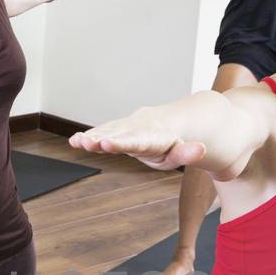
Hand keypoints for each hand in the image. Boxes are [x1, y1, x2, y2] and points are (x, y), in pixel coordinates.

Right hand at [69, 115, 204, 170]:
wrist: (171, 121)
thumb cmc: (174, 142)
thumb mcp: (182, 151)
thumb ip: (187, 153)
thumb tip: (201, 150)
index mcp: (154, 136)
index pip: (136, 141)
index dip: (121, 142)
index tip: (107, 144)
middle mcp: (139, 127)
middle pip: (118, 134)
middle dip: (101, 139)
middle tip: (85, 144)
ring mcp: (127, 125)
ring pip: (109, 130)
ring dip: (92, 136)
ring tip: (76, 142)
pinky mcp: (119, 126)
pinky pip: (104, 129)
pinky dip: (90, 134)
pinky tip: (74, 140)